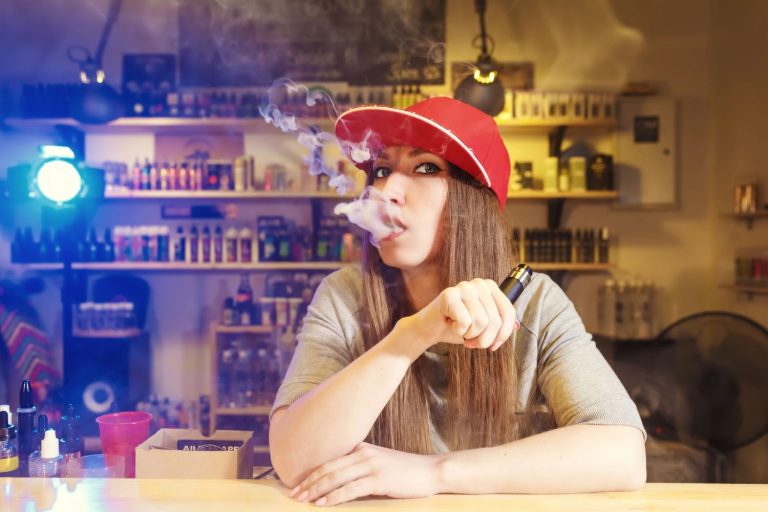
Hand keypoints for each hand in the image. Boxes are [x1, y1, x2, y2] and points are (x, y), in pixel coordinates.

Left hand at [289, 442, 440, 505]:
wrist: (430, 471)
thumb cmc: (404, 471)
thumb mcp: (379, 462)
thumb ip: (360, 465)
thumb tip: (340, 477)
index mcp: (361, 448)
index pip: (329, 461)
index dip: (310, 474)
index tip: (296, 485)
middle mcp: (363, 454)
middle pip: (328, 469)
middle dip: (308, 482)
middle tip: (293, 495)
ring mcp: (371, 465)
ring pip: (336, 478)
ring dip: (317, 490)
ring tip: (303, 500)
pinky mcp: (379, 479)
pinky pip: (351, 489)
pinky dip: (335, 497)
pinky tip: (323, 504)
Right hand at [401, 278, 518, 351]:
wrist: (430, 328)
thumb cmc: (458, 326)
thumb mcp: (484, 326)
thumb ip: (500, 323)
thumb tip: (516, 326)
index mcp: (491, 287)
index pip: (509, 313)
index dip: (503, 335)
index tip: (493, 344)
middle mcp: (480, 283)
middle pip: (495, 321)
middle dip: (483, 339)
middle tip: (471, 340)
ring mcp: (464, 287)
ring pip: (481, 322)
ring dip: (469, 335)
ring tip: (460, 329)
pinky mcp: (449, 294)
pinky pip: (464, 321)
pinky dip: (458, 331)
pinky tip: (450, 323)